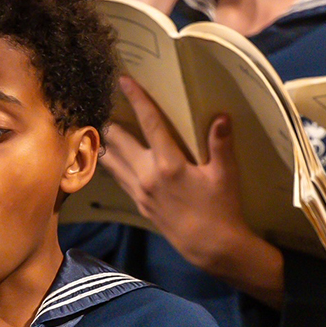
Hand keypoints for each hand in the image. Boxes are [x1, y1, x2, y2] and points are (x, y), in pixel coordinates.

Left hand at [101, 77, 283, 306]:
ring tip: (100, 123)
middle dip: (109, 118)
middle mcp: (147, 175)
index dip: (137, 98)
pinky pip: (117, 177)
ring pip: (111, 159)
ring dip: (106, 140)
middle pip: (117, 139)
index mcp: (168, 164)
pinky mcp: (137, 203)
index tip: (123, 79)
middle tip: (103, 99)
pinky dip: (110, 161)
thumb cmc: (221, 209)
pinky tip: (109, 153)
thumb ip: (220, 144)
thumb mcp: (225, 175)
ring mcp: (139, 190)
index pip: (149, 123)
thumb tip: (221, 116)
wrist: (209, 247)